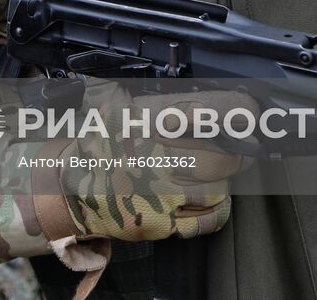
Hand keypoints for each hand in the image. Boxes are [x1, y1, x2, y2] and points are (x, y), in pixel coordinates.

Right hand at [55, 89, 254, 241]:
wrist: (66, 187)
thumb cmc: (95, 146)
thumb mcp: (111, 108)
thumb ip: (143, 96)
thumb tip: (183, 92)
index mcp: (145, 125)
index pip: (204, 115)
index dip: (235, 114)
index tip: (249, 112)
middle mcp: (156, 158)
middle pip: (221, 157)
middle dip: (238, 152)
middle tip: (243, 147)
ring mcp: (159, 194)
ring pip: (218, 187)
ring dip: (226, 179)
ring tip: (222, 171)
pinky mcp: (160, 223)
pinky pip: (207, 219)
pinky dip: (218, 208)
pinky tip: (213, 197)